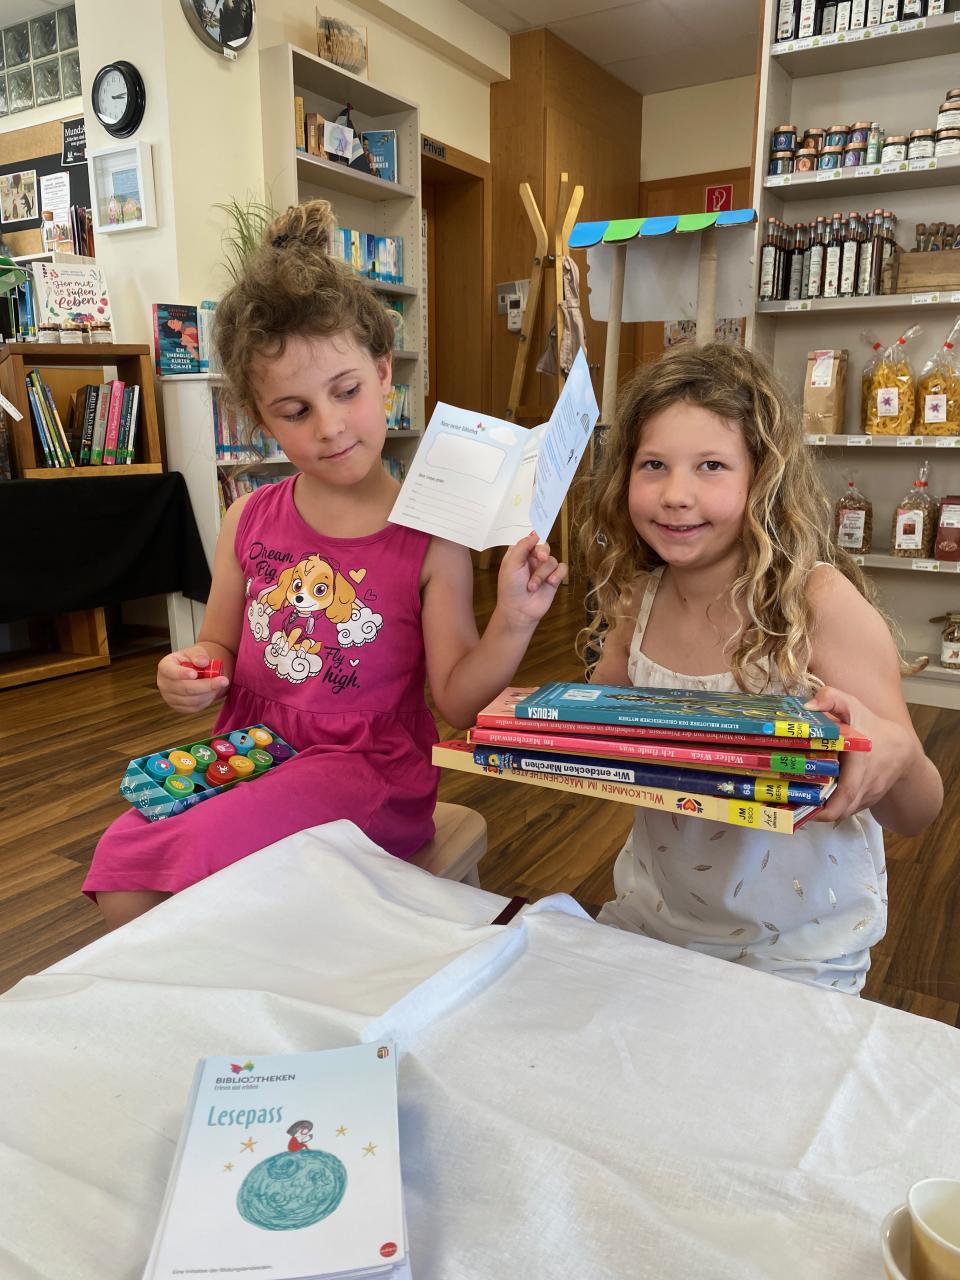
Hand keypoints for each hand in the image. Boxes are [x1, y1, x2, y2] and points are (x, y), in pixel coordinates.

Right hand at [157, 647, 229, 713]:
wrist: (192, 671)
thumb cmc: (191, 661)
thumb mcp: (194, 652)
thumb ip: (198, 655)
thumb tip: (203, 662)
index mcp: (165, 666)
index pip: (169, 671)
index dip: (181, 673)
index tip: (195, 674)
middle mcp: (163, 683)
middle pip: (184, 688)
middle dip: (206, 685)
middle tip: (223, 680)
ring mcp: (169, 697)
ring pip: (191, 700)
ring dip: (209, 693)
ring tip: (219, 685)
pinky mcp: (178, 707)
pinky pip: (194, 707)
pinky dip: (206, 701)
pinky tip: (212, 692)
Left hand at [495, 532, 566, 629]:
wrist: (518, 611)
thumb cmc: (510, 588)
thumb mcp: (511, 564)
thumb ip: (523, 546)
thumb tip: (536, 532)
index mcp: (519, 554)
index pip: (530, 540)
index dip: (535, 540)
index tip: (538, 537)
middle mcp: (532, 560)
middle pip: (544, 547)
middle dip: (542, 553)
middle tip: (540, 559)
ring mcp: (543, 570)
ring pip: (552, 560)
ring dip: (543, 573)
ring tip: (532, 586)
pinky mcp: (554, 579)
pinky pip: (562, 569)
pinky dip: (558, 574)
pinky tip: (551, 582)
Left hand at [803, 685, 915, 822]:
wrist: (902, 750)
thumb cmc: (872, 727)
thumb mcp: (852, 706)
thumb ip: (831, 698)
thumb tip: (808, 706)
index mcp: (862, 764)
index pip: (847, 794)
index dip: (826, 807)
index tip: (804, 804)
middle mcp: (866, 785)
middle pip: (841, 810)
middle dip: (815, 813)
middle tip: (791, 805)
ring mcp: (867, 797)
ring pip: (843, 812)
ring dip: (821, 812)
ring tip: (797, 803)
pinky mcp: (866, 802)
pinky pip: (847, 810)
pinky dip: (831, 809)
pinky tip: (814, 800)